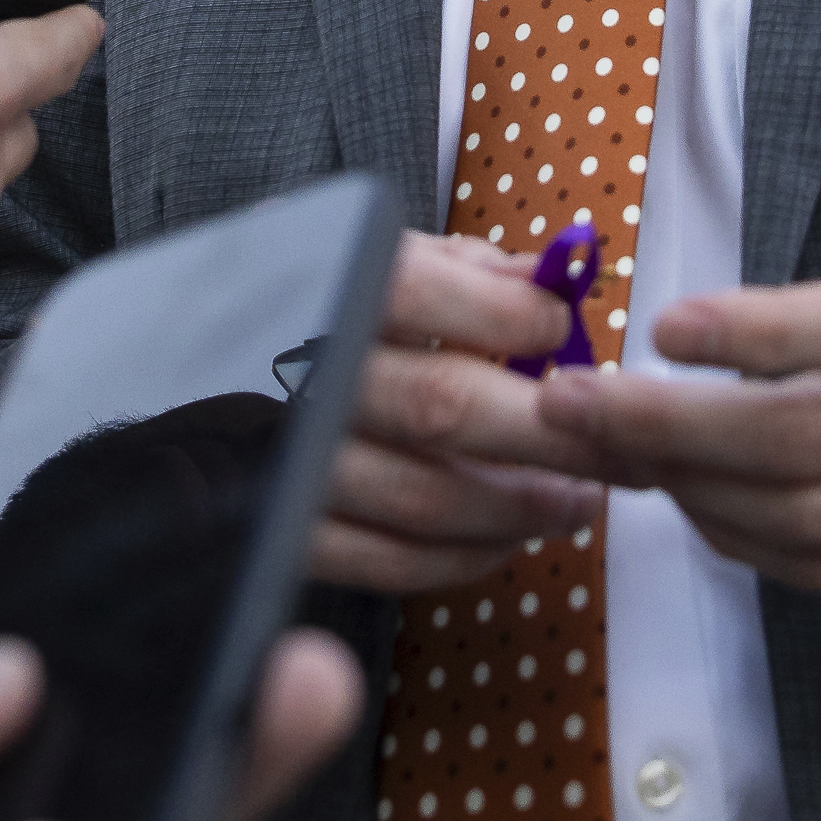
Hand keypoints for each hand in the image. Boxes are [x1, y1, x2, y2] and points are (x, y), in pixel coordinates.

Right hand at [310, 231, 606, 593]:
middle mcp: (301, 375)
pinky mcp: (288, 529)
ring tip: (582, 501)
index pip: (420, 290)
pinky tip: (511, 537)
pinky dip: (464, 557)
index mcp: (321, 286)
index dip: (509, 314)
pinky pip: (387, 562)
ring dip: (521, 506)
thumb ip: (463, 266)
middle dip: (555, 432)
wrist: (193, 374)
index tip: (565, 329)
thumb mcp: (373, 258)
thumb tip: (558, 279)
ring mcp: (292, 461)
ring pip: (426, 499)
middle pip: (443, 407)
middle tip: (627, 445)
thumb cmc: (312, 305)